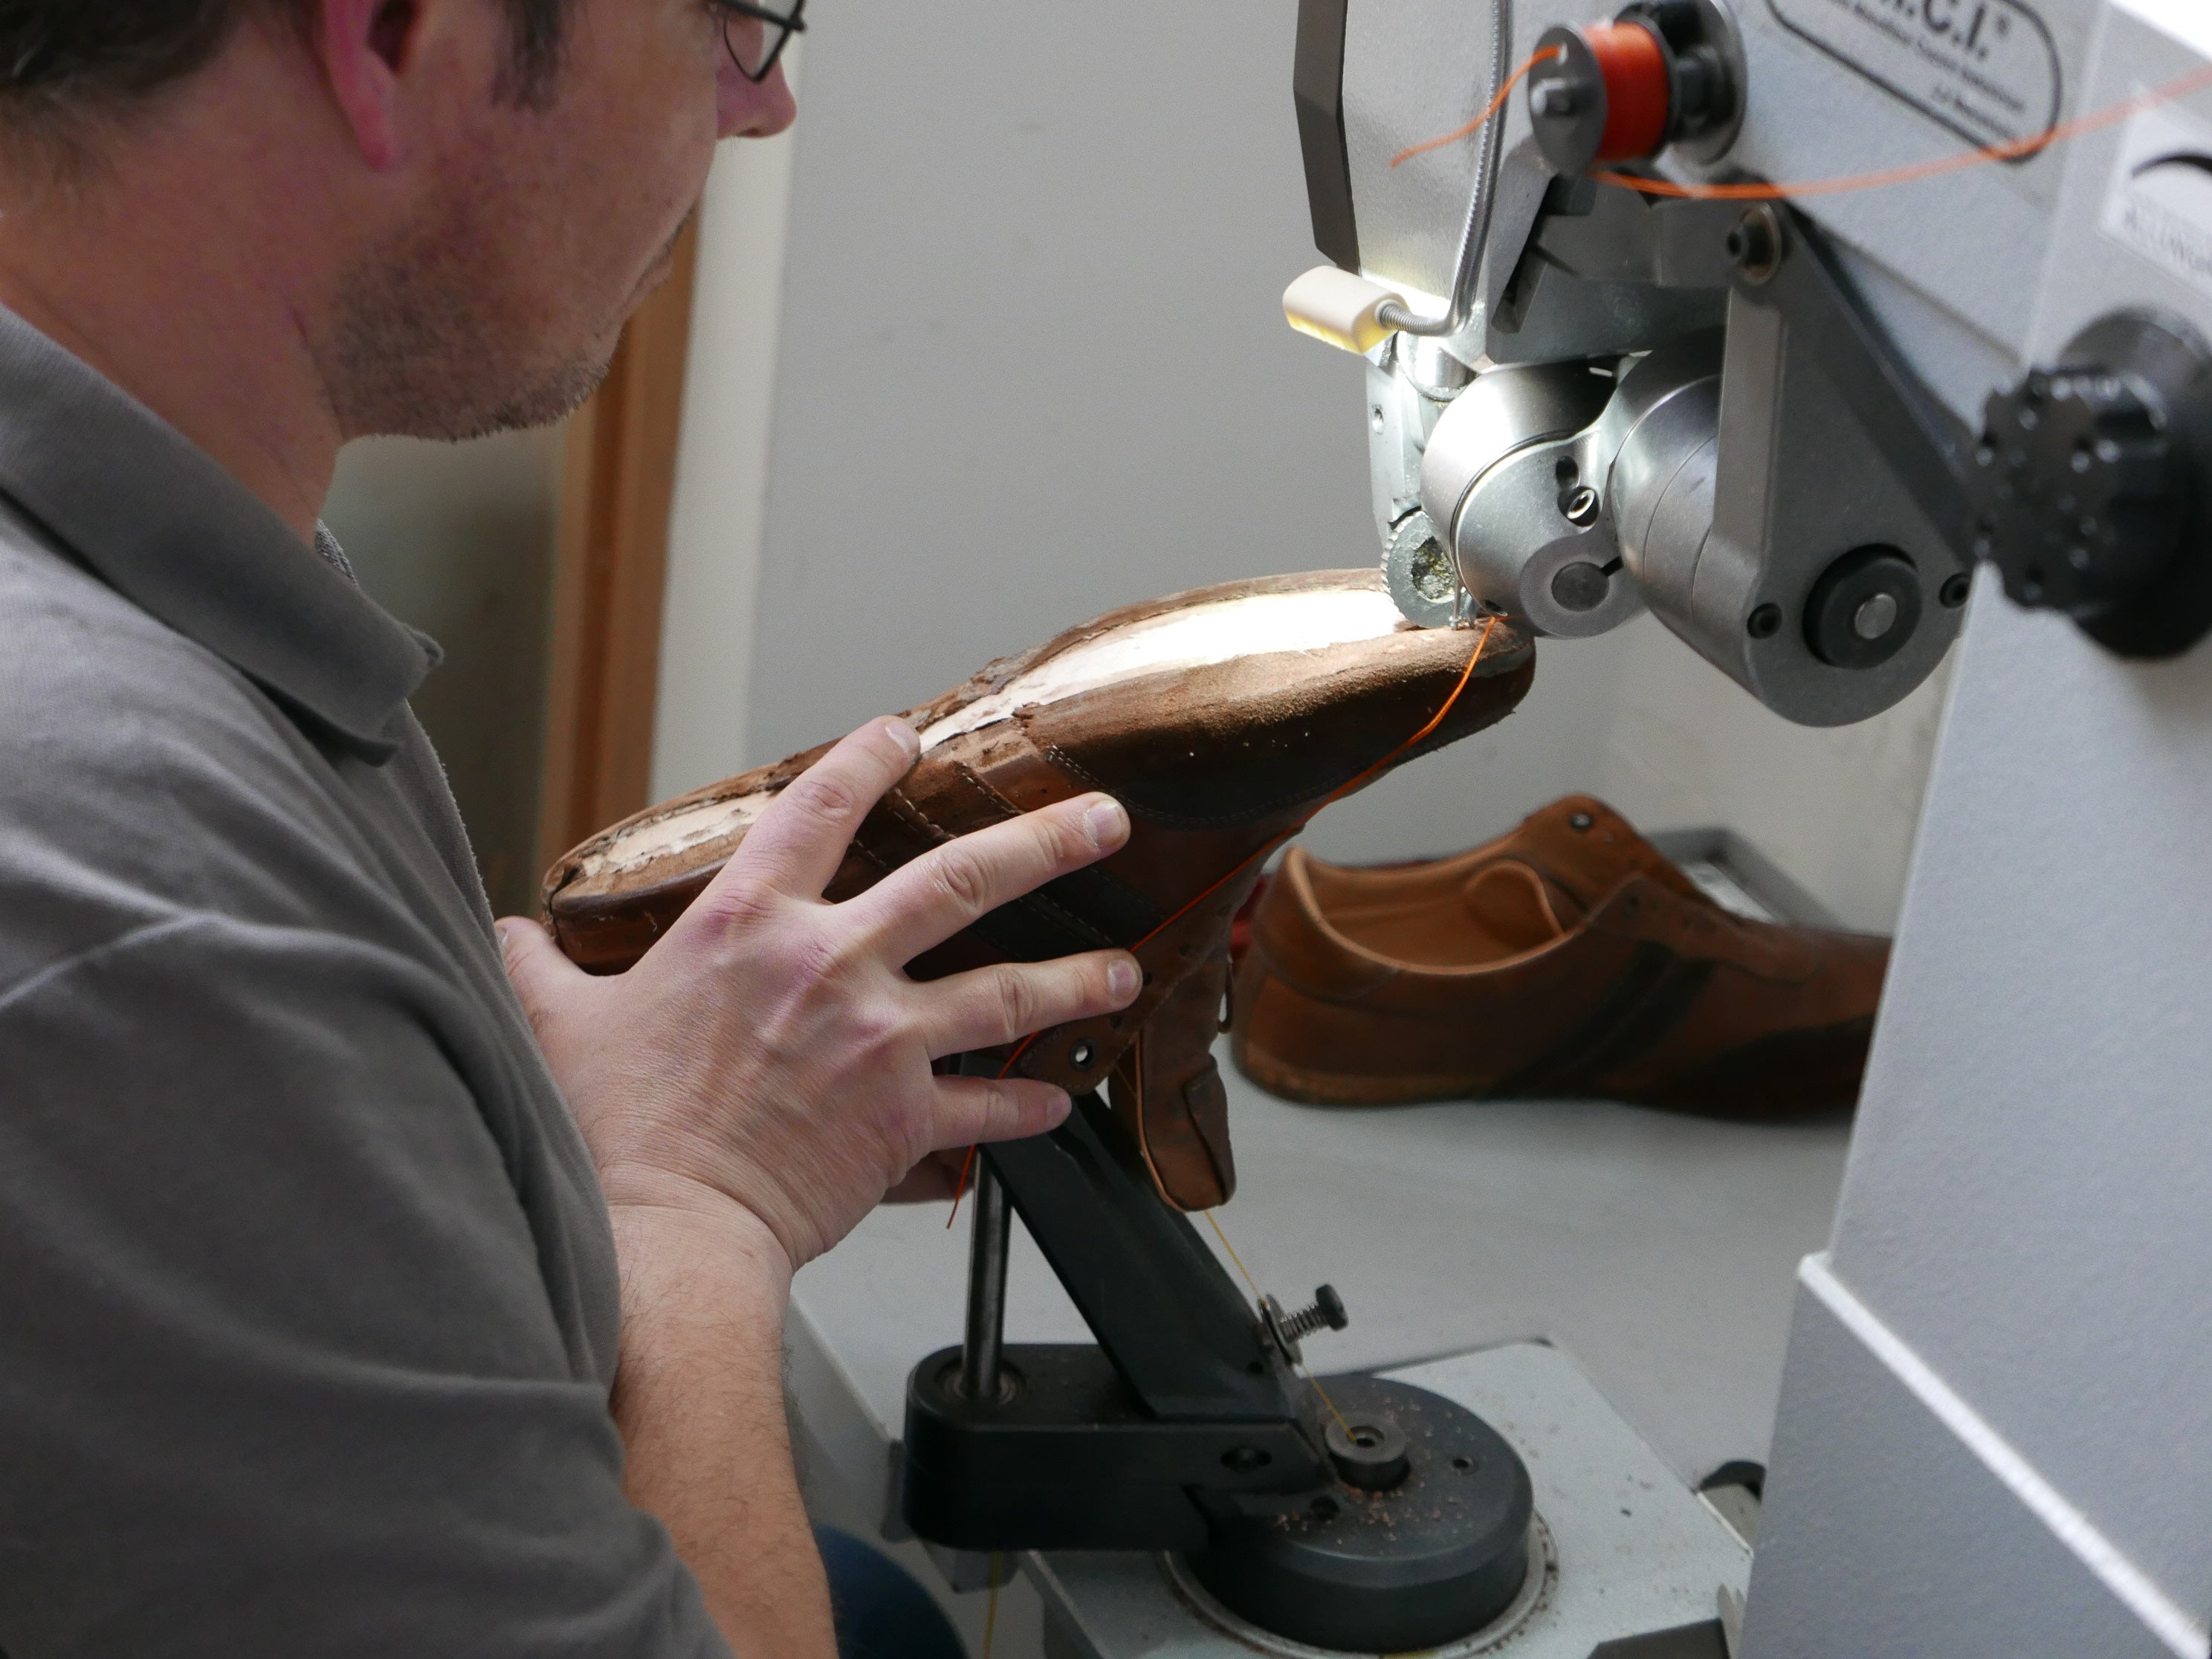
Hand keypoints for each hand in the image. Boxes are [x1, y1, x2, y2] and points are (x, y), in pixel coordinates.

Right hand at [498, 717, 1140, 1267]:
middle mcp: (828, 963)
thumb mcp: (557, 1023)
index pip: (818, 806)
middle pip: (961, 878)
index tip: (907, 736)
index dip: (868, 759)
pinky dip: (1029, 1102)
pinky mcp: (906, 1116)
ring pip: (1007, 988)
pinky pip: (989, 1105)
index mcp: (747, 923)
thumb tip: (503, 934)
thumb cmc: (611, 1130)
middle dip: (1045, 840)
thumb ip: (539, 965)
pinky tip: (1060, 1097)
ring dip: (1077, 976)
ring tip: (1124, 969)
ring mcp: (880, 1039)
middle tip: (1104, 821)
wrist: (662, 1229)